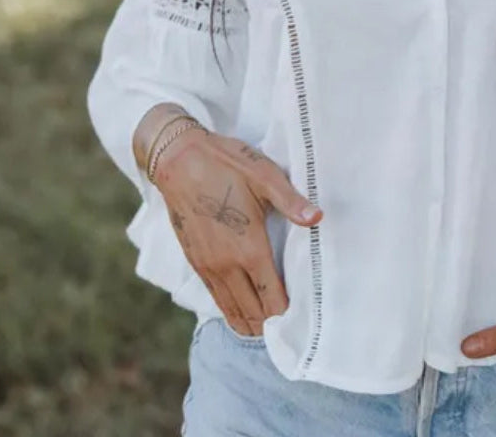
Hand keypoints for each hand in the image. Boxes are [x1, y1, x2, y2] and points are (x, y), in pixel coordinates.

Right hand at [152, 129, 322, 337]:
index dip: (286, 316)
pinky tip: (240, 314)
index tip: (301, 326)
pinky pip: (215, 297)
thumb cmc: (225, 164)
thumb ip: (291, 201)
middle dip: (270, 326)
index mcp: (248, 247)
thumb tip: (318, 218)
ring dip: (250, 323)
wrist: (177, 160)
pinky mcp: (195, 261)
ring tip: (268, 334)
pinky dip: (230, 311)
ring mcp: (208, 266)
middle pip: (252, 312)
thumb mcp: (264, 175)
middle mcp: (227, 264)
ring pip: (231, 309)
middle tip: (289, 334)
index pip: (271, 297)